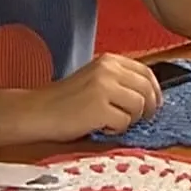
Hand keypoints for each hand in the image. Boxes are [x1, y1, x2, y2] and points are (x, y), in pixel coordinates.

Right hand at [24, 54, 161, 137]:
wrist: (36, 112)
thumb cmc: (65, 101)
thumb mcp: (95, 80)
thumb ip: (120, 81)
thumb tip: (152, 95)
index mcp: (109, 61)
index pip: (147, 72)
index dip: (155, 92)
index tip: (152, 105)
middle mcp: (108, 69)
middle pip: (147, 90)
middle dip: (148, 109)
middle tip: (138, 120)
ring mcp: (104, 87)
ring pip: (139, 106)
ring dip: (129, 119)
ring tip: (111, 122)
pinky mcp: (99, 107)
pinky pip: (124, 122)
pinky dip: (115, 129)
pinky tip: (100, 127)